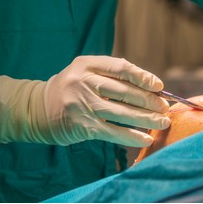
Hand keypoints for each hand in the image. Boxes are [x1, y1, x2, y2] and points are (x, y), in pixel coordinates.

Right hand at [0, 56, 170, 146]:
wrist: (38, 109)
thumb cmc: (72, 89)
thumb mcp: (86, 73)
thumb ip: (112, 77)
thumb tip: (150, 89)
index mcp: (87, 64)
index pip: (121, 67)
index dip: (143, 76)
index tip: (159, 86)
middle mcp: (83, 82)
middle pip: (124, 91)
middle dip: (148, 100)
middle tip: (164, 107)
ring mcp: (82, 104)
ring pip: (121, 112)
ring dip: (146, 119)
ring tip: (163, 122)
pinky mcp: (82, 126)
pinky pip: (112, 132)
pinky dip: (131, 137)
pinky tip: (146, 139)